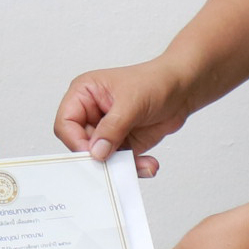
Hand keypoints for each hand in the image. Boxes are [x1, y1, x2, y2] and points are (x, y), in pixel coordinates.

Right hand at [53, 58, 190, 176]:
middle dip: (101, 158)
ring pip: (101, 158)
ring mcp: (106, 130)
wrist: (182, 88)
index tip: (93, 154)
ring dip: (120, 165)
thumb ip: (112, 128)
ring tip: (141, 164)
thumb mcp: (132, 102)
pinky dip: (133, 167)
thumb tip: (97, 151)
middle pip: (81, 145)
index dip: (75, 141)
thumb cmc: (156, 81)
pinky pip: (119, 162)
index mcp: (84, 93)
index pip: (66, 123)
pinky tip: (148, 163)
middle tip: (116, 165)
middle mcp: (91, 112)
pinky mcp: (121, 143)